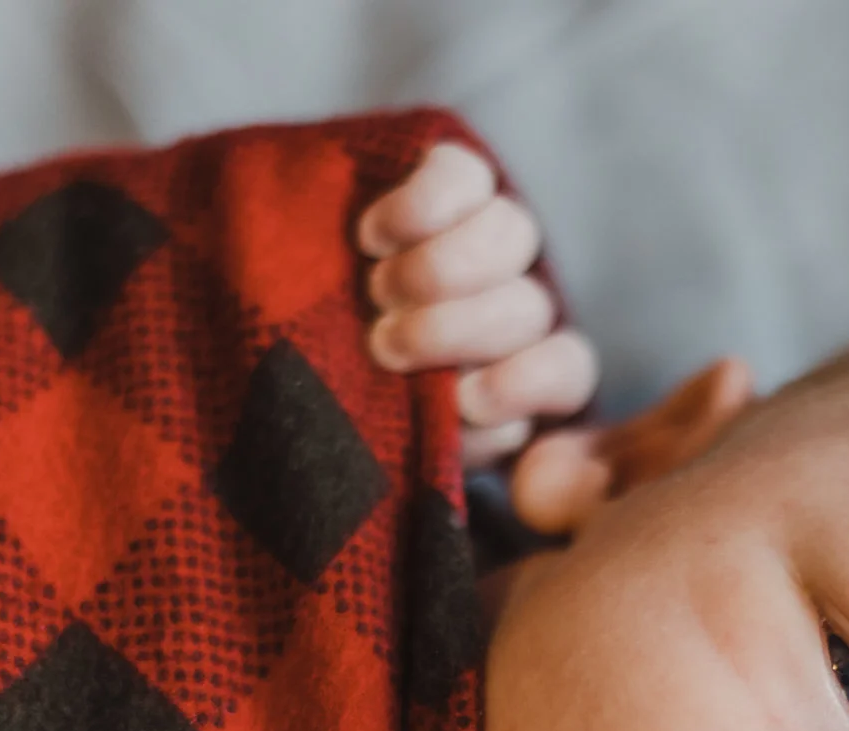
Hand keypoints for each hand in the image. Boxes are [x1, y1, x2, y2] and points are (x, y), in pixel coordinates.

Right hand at [360, 142, 596, 468]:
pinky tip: (374, 238)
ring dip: (438, 271)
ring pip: (509, 234)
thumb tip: (473, 429)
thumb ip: (440, 439)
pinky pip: (460, 175)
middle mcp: (518, 300)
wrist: (284, 311)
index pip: (564, 372)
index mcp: (523, 373)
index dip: (523, 385)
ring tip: (378, 291)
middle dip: (456, 330)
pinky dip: (419, 209)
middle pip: (529, 306)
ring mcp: (492, 232)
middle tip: (386, 345)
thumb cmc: (347, 397)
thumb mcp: (392, 436)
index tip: (467, 400)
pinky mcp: (454, 174)